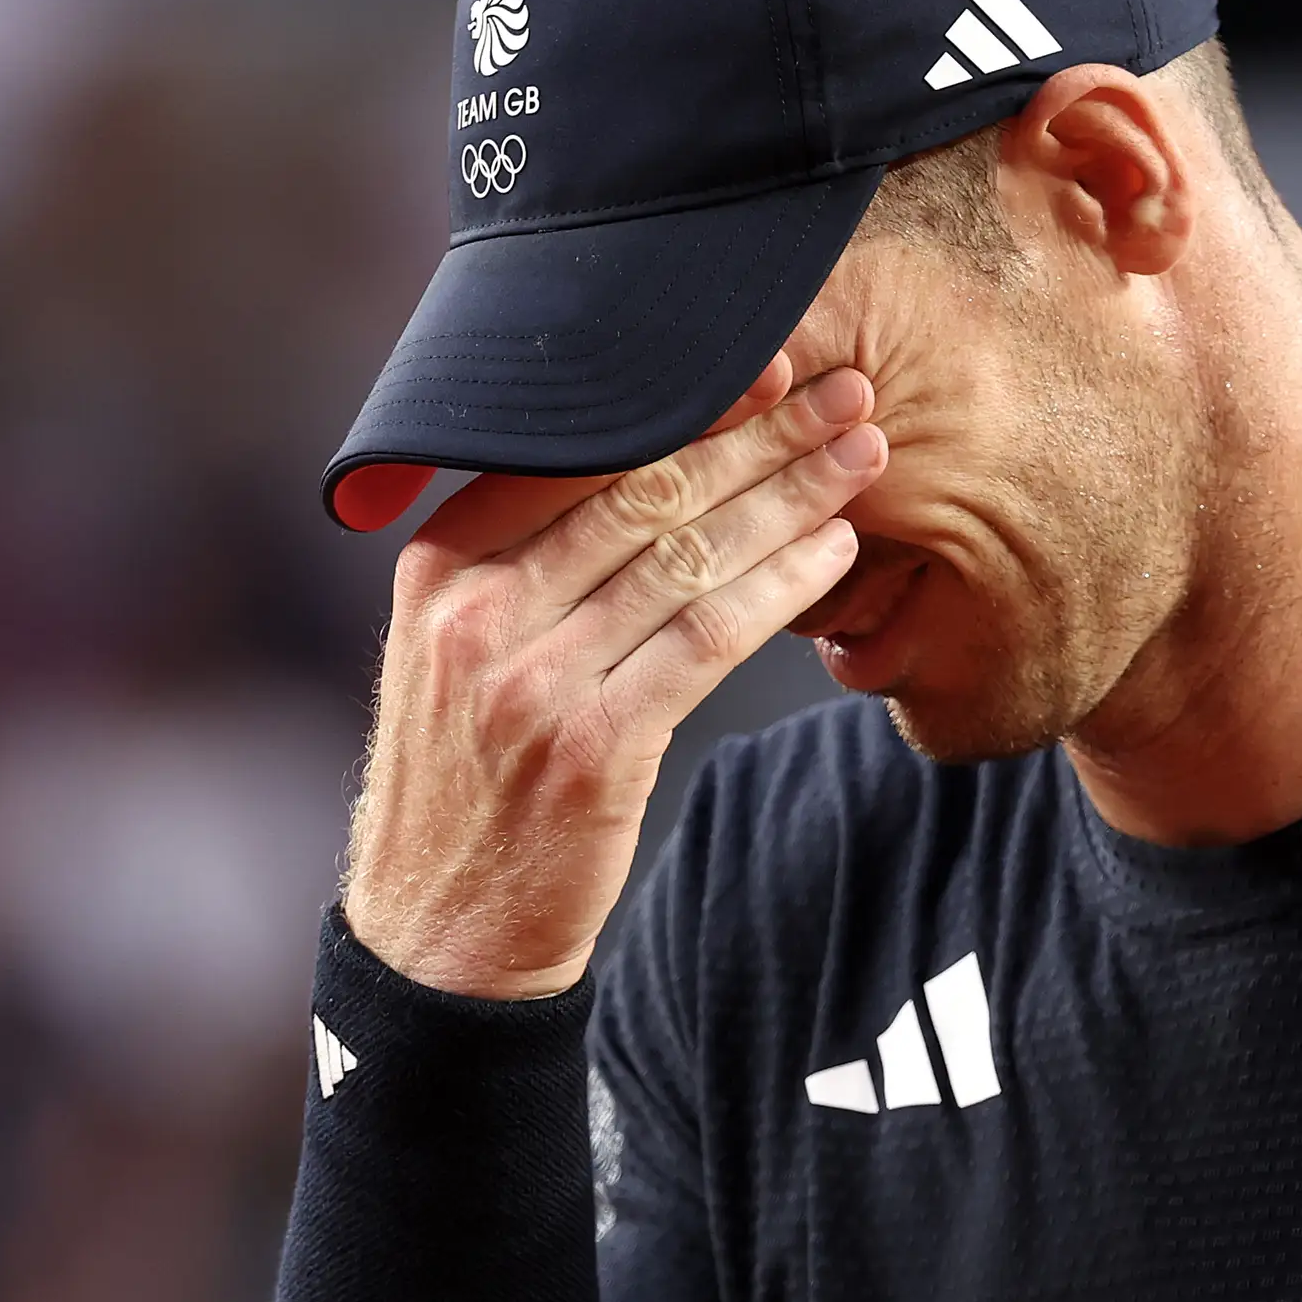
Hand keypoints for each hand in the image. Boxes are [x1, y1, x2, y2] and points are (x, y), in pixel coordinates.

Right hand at [344, 357, 883, 997]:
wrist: (439, 938)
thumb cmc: (469, 787)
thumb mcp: (453, 657)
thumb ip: (517, 565)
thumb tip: (639, 467)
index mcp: (438, 564)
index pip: (574, 450)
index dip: (682, 399)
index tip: (767, 362)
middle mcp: (475, 608)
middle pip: (641, 488)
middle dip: (758, 434)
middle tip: (846, 393)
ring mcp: (529, 677)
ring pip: (684, 555)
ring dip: (790, 497)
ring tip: (863, 458)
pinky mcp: (589, 745)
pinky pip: (706, 639)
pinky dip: (779, 586)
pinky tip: (833, 555)